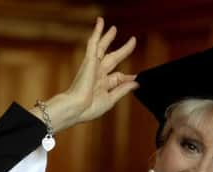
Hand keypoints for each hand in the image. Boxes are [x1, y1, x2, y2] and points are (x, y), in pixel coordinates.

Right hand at [32, 17, 137, 132]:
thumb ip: (123, 89)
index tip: (135, 78)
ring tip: (113, 28)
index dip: (128, 77)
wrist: (76, 107)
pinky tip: (100, 23)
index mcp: (102, 85)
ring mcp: (93, 67)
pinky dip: (97, 33)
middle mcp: (98, 74)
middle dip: (123, 51)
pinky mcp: (89, 61)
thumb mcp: (111, 99)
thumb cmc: (89, 108)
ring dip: (107, 37)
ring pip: (102, 48)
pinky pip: (93, 43)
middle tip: (132, 41)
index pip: (118, 77)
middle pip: (113, 59)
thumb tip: (136, 82)